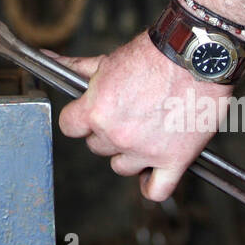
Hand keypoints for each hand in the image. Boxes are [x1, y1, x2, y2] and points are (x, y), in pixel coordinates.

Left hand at [58, 31, 233, 200]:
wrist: (196, 55)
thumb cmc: (155, 54)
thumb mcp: (108, 60)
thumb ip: (75, 67)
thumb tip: (48, 57)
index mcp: (97, 111)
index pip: (70, 127)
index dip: (80, 119)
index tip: (90, 115)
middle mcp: (117, 135)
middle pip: (97, 146)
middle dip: (107, 132)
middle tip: (126, 114)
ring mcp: (145, 151)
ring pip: (122, 166)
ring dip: (129, 154)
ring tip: (144, 132)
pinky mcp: (174, 160)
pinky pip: (156, 190)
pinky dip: (152, 185)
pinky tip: (153, 171)